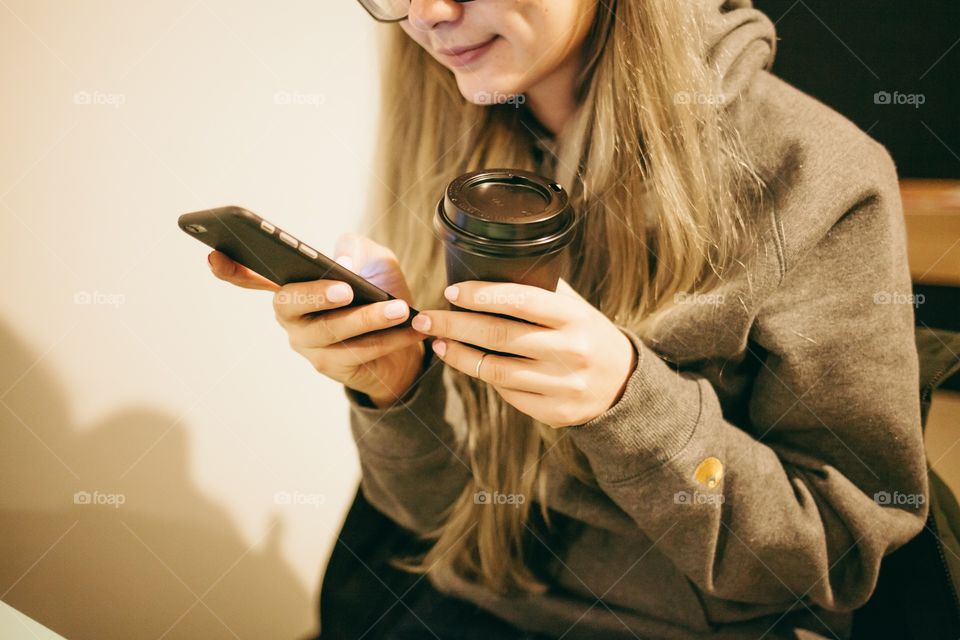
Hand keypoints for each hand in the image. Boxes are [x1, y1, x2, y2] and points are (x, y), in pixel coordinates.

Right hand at [207, 233, 426, 407]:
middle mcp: (290, 314)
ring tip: (398, 309)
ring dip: (368, 319)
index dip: (230, 269)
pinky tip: (411, 328)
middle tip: (347, 288)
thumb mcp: (375, 259)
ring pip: (330, 332)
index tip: (214, 256)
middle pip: (289, 304)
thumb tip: (341, 262)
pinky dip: (388, 339)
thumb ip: (359, 249)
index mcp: (291, 282)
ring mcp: (307, 343)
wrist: (404, 334)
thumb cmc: (380, 289)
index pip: (251, 275)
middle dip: (317, 295)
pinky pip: (357, 353)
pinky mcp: (330, 367)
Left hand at [409, 278, 637, 427]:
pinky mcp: (555, 413)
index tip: (450, 291)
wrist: (624, 384)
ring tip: (439, 342)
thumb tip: (484, 273)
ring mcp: (562, 385)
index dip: (480, 295)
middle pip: (498, 335)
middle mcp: (570, 351)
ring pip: (495, 370)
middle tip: (424, 318)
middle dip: (454, 324)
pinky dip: (485, 377)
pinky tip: (470, 364)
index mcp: (574, 317)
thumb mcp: (575, 308)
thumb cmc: (587, 335)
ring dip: (459, 355)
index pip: (519, 300)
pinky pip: (507, 394)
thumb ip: (540, 293)